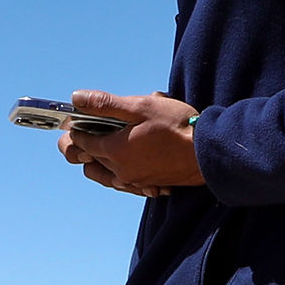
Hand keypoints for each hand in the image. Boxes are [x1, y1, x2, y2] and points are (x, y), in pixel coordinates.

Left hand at [55, 90, 204, 195]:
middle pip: (88, 160)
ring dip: (99, 159)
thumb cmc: (178, 126)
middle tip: (94, 127)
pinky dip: (117, 170)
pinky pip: (122, 181)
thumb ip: (106, 104)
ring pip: (103, 174)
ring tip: (110, 142)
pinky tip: (128, 156)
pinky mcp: (147, 185)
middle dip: (86, 143)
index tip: (77, 118)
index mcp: (115, 151)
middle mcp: (121, 171)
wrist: (208, 152)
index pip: (81, 142)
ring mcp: (134, 181)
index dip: (76, 129)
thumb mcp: (141, 107)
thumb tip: (76, 99)